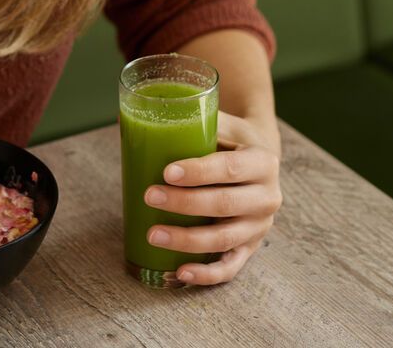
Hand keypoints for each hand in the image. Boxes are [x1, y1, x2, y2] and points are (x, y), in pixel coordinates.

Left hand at [142, 111, 280, 284]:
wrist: (260, 161)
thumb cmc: (230, 140)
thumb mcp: (221, 123)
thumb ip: (186, 120)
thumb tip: (124, 117)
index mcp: (263, 161)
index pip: (230, 169)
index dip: (198, 172)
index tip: (166, 172)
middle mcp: (267, 196)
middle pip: (225, 205)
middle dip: (184, 203)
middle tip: (150, 196)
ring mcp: (260, 226)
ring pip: (224, 238)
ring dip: (187, 239)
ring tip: (153, 235)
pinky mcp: (251, 248)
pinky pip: (230, 267)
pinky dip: (207, 274)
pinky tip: (180, 272)